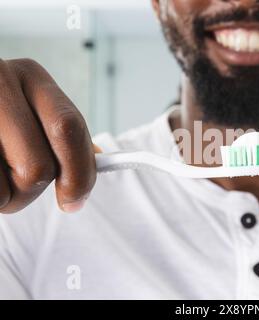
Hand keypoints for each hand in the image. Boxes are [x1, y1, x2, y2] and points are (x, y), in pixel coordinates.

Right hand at [0, 58, 97, 212]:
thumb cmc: (2, 118)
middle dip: (33, 189)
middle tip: (22, 188)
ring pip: (9, 187)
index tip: (75, 200)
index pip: (69, 128)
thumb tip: (101, 156)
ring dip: (8, 196)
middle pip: (38, 166)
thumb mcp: (32, 112)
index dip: (79, 173)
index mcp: (32, 77)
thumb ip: (64, 135)